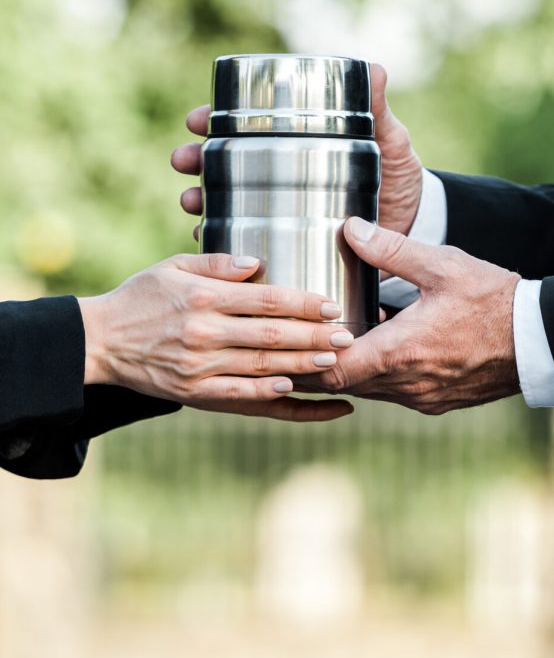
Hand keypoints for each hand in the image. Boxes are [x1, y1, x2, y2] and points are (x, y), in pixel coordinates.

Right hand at [78, 253, 353, 421]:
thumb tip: (257, 261)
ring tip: (336, 362)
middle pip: (272, 336)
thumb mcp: (173, 267)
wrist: (100, 342)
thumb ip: (217, 262)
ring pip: (263, 368)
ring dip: (303, 366)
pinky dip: (271, 395)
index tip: (333, 305)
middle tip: (348, 336)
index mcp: (203, 297)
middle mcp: (204, 333)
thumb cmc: (142, 297)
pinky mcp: (195, 394)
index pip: (266, 300)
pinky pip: (241, 396)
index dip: (304, 303)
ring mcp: (200, 367)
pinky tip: (298, 390)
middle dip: (315, 336)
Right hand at [170, 64, 424, 237]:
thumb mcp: (387, 139)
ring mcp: (278, 208)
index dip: (212, 120)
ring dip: (199, 199)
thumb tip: (376, 68)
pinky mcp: (286, 241)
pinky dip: (223, 241)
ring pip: (223, 201)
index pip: (243, 125)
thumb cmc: (397, 175)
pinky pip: (243, 241)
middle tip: (186, 161)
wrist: (413, 225)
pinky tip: (211, 239)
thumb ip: (378, 108)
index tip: (196, 120)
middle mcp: (279, 173)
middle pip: (222, 162)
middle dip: (195, 159)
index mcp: (295, 142)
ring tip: (192, 203)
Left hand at [311, 218, 520, 413]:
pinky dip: (377, 373)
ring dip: (349, 367)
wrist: (540, 340)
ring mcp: (422, 399)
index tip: (291, 337)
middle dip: (318, 363)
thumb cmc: (493, 301)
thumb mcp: (442, 265)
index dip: (303, 358)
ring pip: (367, 390)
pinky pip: (393, 393)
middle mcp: (406, 385)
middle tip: (299, 338)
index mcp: (400, 352)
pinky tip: (381, 345)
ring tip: (336, 337)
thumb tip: (351, 229)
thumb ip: (391, 249)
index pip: (330, 371)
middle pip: (342, 385)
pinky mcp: (437, 402)